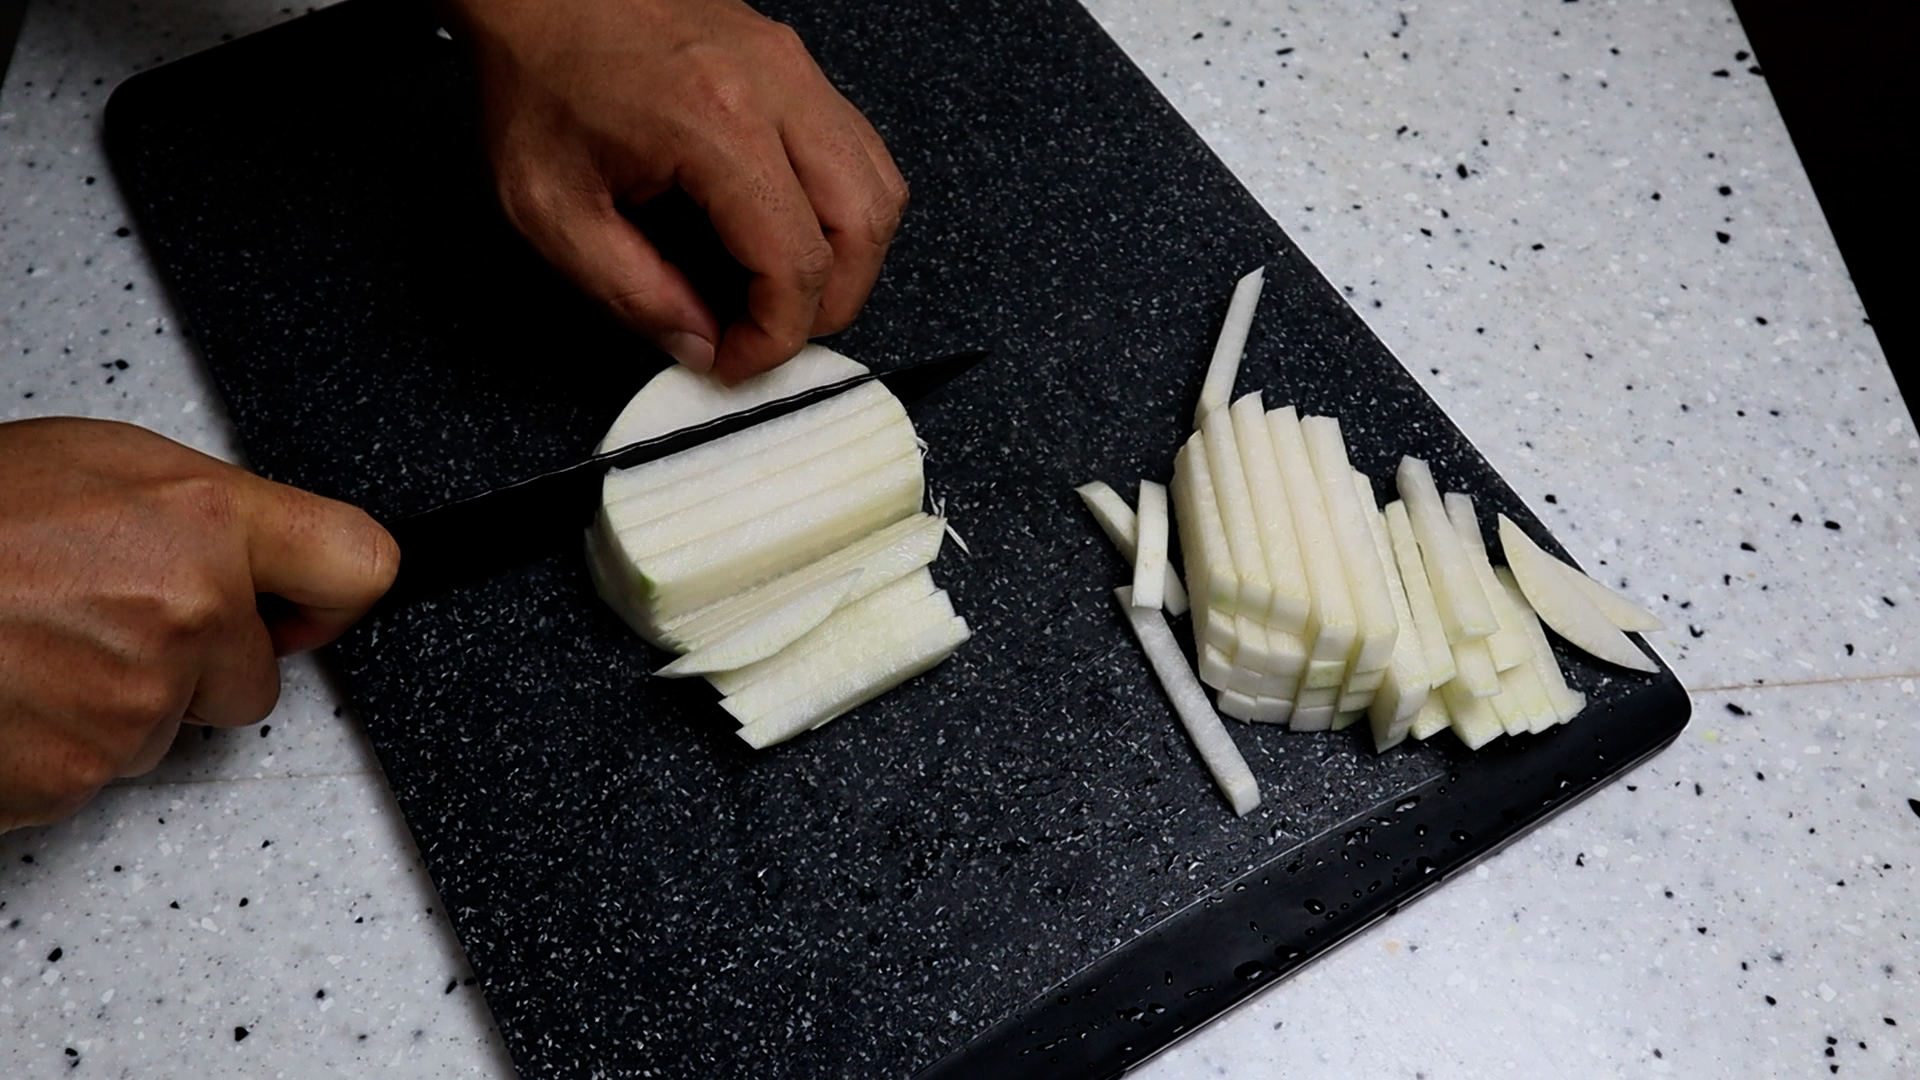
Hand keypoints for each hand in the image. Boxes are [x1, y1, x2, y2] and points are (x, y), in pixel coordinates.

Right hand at [0, 419, 397, 831]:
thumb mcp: (94, 463)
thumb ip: (202, 513)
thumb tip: (273, 563)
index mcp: (201, 521)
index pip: (361, 564)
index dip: (336, 594)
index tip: (312, 606)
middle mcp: (187, 611)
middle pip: (259, 677)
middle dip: (201, 662)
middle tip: (106, 620)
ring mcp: (137, 701)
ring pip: (174, 726)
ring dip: (124, 701)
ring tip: (36, 645)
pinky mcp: (81, 774)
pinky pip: (105, 770)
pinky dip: (65, 744)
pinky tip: (16, 692)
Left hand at [443, 0, 909, 381]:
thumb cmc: (539, 78)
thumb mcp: (551, 210)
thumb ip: (629, 291)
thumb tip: (697, 343)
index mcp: (713, 125)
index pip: (797, 262)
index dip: (776, 336)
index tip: (736, 360)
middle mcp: (773, 89)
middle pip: (863, 228)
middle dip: (827, 306)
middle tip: (769, 335)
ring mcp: (795, 71)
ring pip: (880, 189)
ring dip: (848, 259)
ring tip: (783, 291)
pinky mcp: (796, 66)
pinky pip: (858, 152)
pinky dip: (842, 210)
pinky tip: (786, 231)